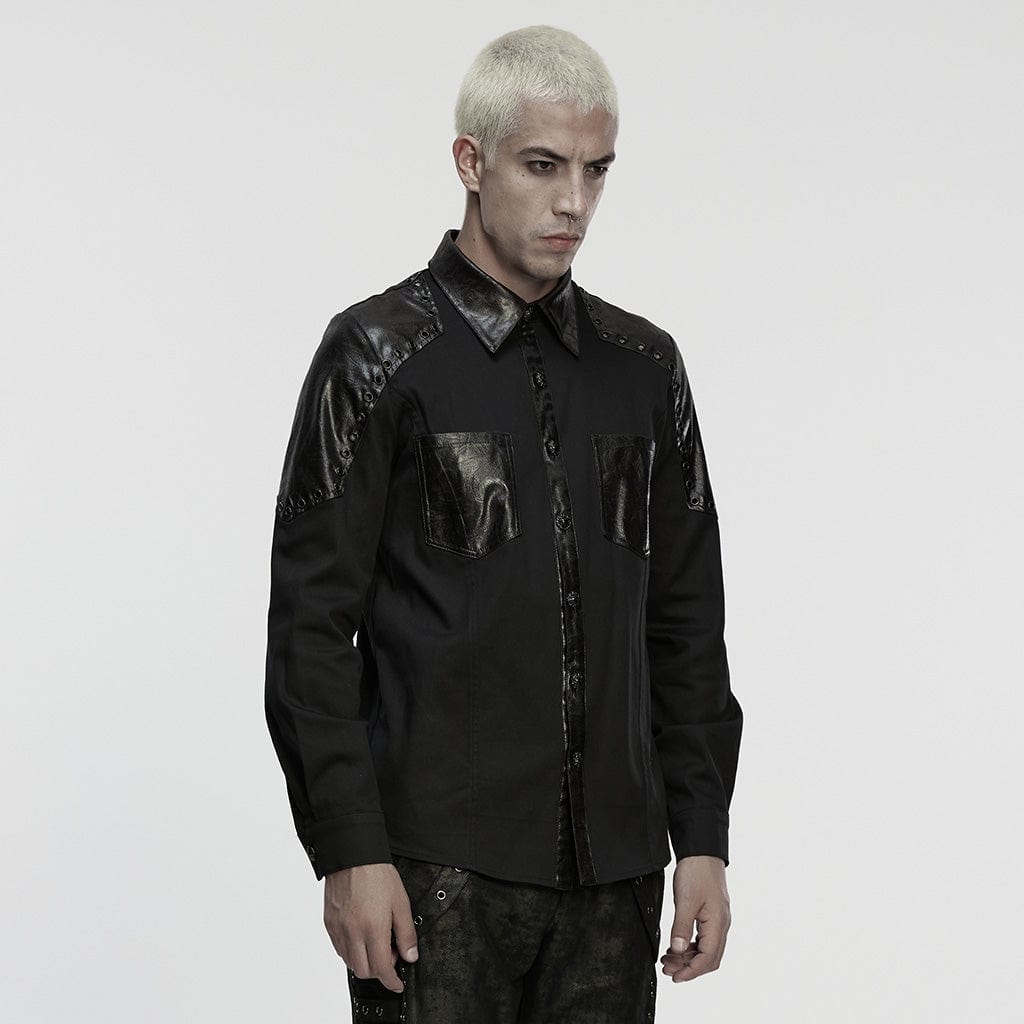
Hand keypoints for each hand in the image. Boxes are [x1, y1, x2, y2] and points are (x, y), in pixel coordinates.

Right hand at [323, 862, 419, 992]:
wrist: (352, 855)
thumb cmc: (376, 874)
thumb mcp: (401, 902)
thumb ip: (406, 932)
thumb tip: (410, 955)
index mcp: (373, 928)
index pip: (381, 969)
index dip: (391, 981)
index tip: (397, 983)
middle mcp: (352, 932)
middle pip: (364, 971)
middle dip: (379, 971)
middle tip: (390, 954)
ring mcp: (338, 929)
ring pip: (350, 962)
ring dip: (364, 961)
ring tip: (376, 941)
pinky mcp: (329, 923)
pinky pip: (339, 948)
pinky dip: (351, 950)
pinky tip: (361, 935)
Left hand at [660, 855, 730, 982]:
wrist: (702, 851)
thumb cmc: (696, 872)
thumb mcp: (685, 900)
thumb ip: (681, 926)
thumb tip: (677, 950)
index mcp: (718, 924)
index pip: (707, 959)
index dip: (691, 972)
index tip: (675, 977)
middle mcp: (721, 925)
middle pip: (709, 958)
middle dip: (688, 967)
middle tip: (667, 968)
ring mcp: (717, 920)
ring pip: (705, 949)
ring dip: (688, 957)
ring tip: (667, 958)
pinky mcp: (711, 914)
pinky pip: (703, 938)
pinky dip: (690, 946)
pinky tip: (676, 946)